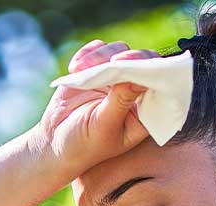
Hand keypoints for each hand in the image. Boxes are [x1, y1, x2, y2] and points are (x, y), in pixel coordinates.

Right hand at [33, 40, 161, 177]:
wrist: (55, 143)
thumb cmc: (84, 145)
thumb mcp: (104, 126)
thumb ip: (121, 100)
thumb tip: (140, 76)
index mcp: (145, 113)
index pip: (160, 86)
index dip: (154, 72)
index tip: (138, 67)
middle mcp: (134, 93)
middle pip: (143, 62)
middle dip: (130, 58)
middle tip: (115, 61)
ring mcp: (116, 79)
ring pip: (120, 51)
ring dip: (102, 56)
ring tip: (81, 70)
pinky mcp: (97, 69)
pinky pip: (99, 50)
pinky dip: (88, 54)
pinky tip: (75, 69)